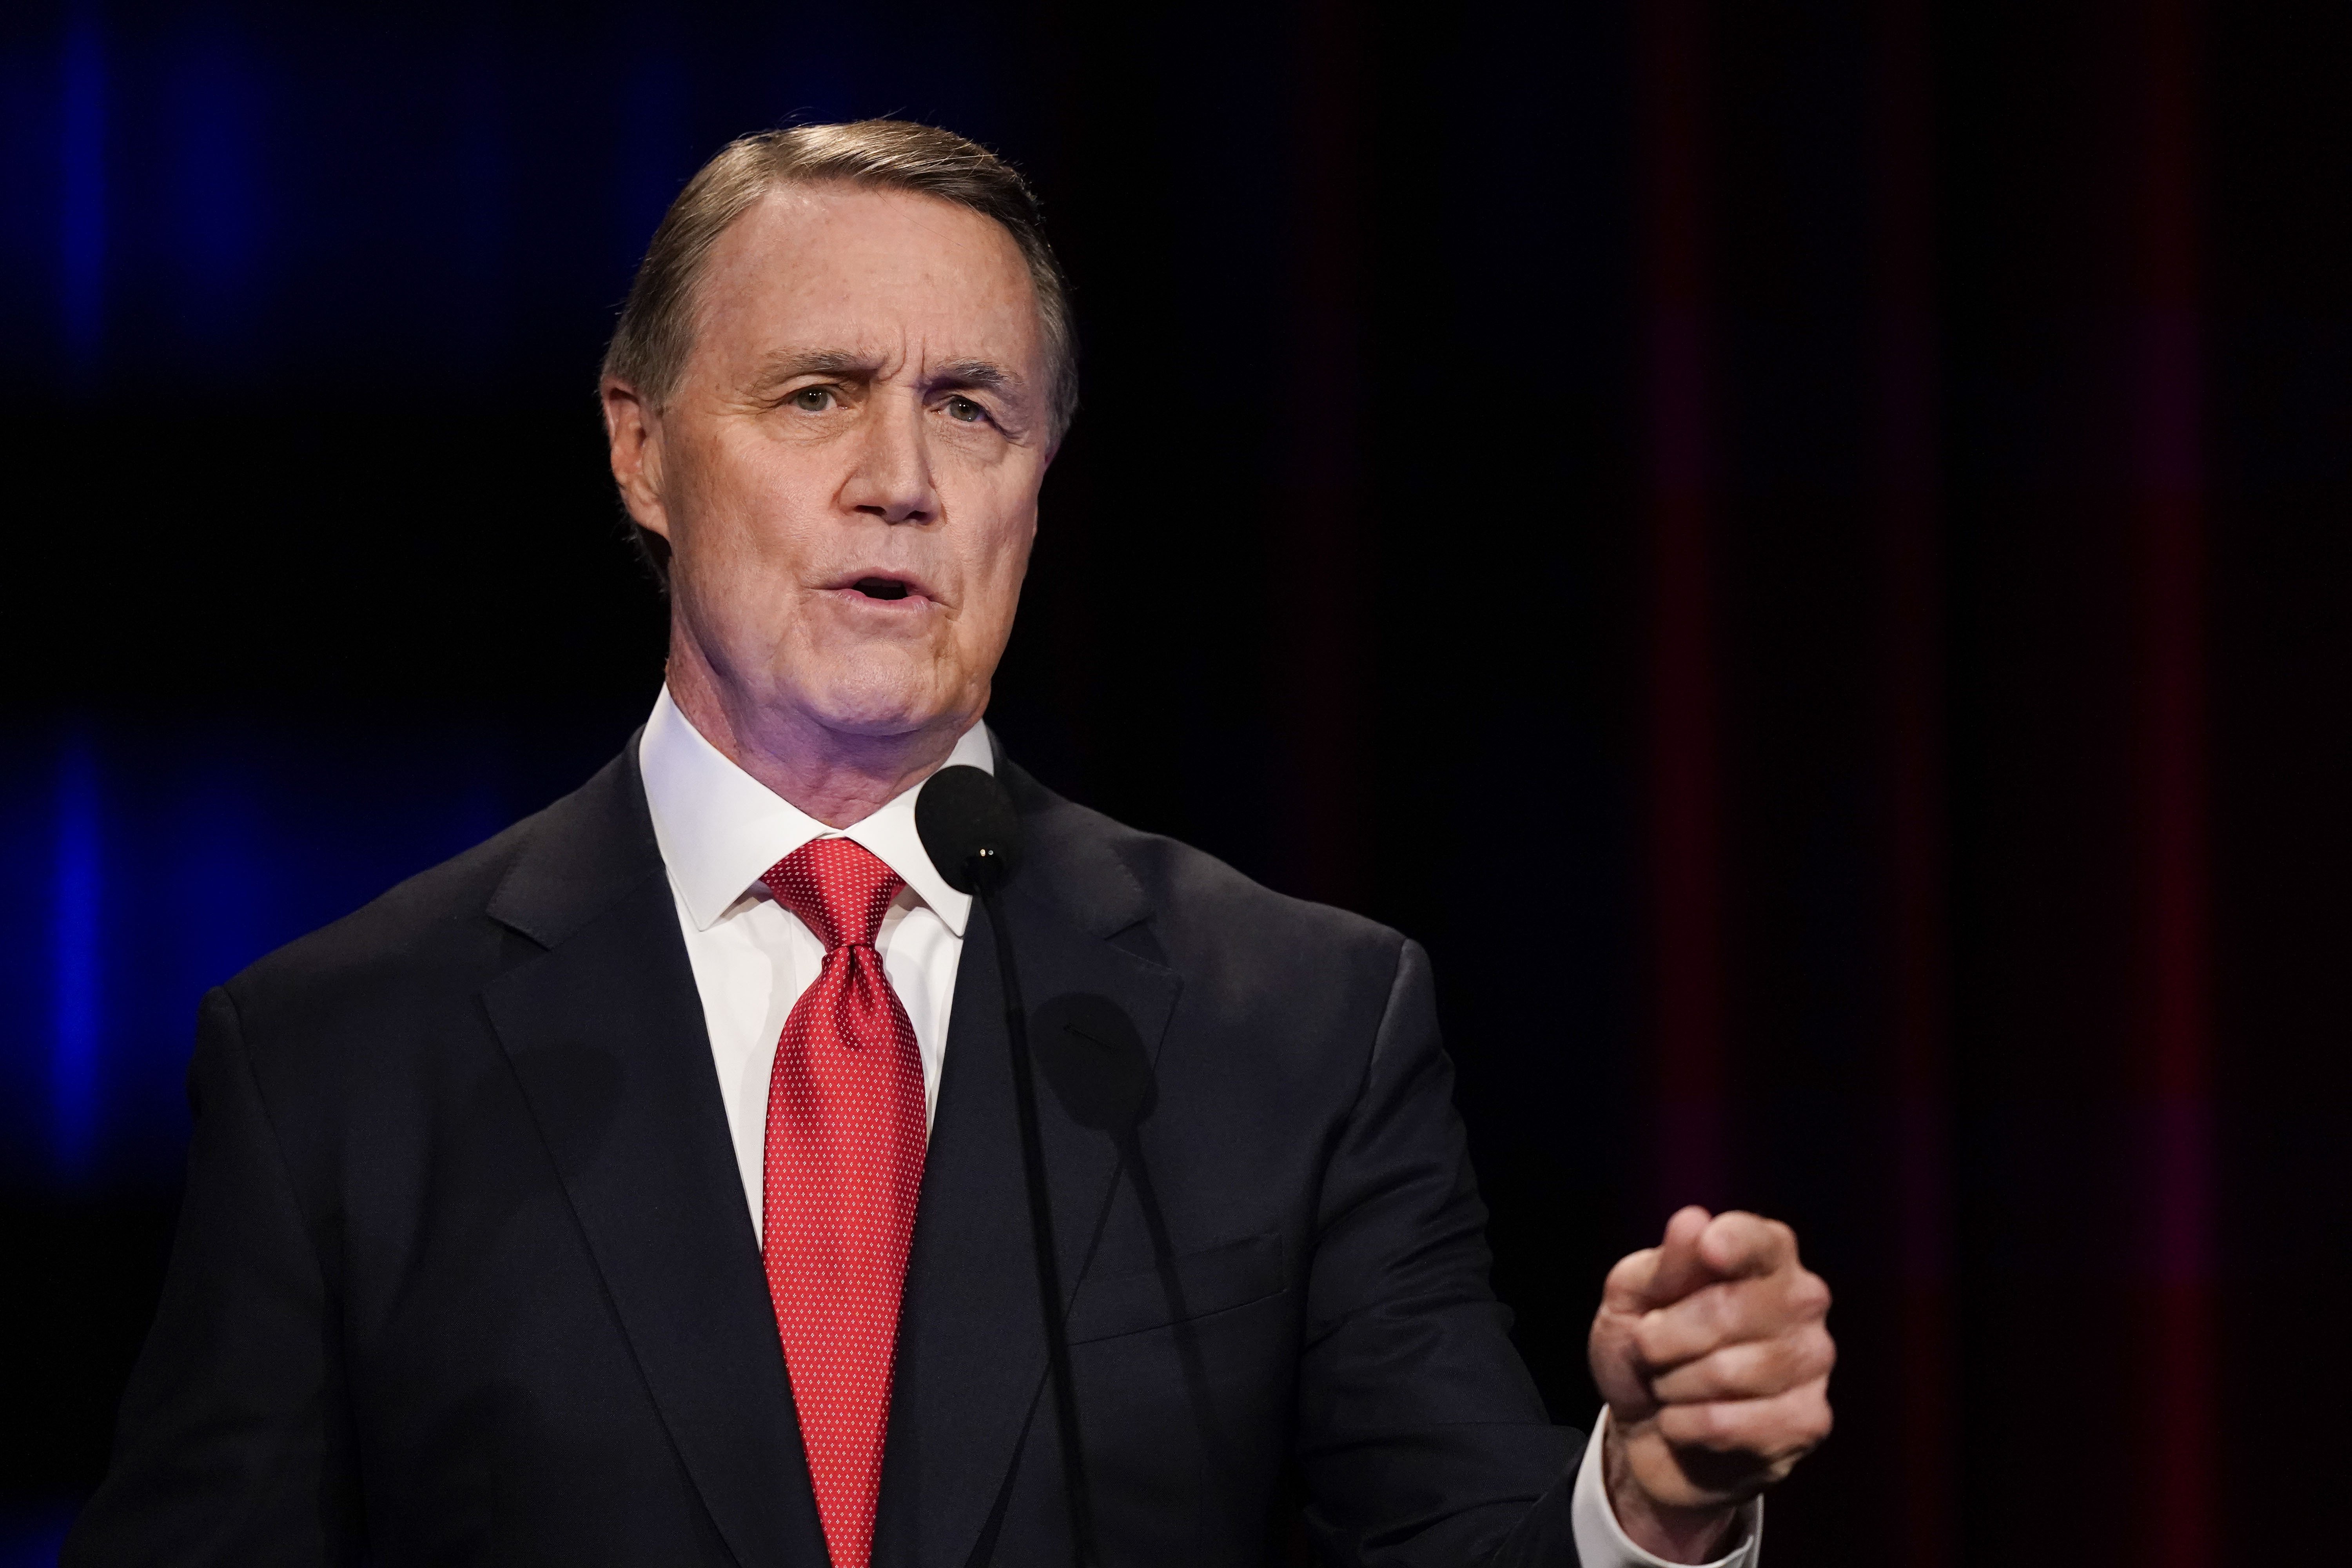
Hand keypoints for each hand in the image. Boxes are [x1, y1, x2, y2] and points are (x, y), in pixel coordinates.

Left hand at [1586, 1206, 1833, 1561]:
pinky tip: (1681, 1421)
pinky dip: (1684, 1425)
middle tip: (1647, 1348)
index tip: (1708, 1249)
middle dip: (1663, 1336)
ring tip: (1667, 1385)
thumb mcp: (1631, 1298)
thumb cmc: (1645, 1348)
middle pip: (1729, 1310)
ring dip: (1671, 1384)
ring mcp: (1814, 1361)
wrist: (1646, 1428)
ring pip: (1727, 1372)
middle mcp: (1803, 1301)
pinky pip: (1730, 1423)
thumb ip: (1662, 1264)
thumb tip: (1692, 1221)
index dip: (1735, 1243)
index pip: (1760, 1241)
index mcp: (1766, 1255)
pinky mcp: (1809, 1421)